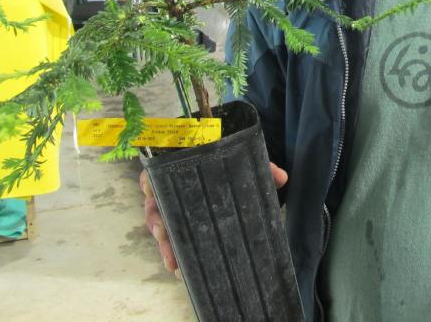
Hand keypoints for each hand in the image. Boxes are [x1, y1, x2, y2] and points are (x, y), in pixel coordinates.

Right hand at [140, 162, 288, 273]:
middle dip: (156, 219)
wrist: (232, 171)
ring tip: (172, 259)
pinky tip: (179, 268)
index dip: (149, 180)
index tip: (149, 189)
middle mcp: (171, 190)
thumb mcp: (244, 163)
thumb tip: (281, 177)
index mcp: (181, 167)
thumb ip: (261, 166)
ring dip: (165, 243)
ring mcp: (173, 210)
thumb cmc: (231, 165)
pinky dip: (175, 254)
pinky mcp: (181, 227)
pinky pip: (172, 240)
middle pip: (154, 204)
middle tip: (162, 231)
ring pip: (160, 225)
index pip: (157, 171)